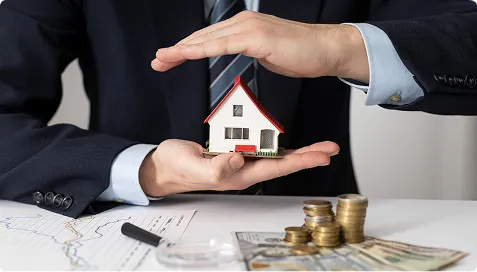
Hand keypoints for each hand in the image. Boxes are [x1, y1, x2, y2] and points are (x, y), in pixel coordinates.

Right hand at [138, 139, 338, 196]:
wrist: (165, 166)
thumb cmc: (177, 167)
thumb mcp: (194, 166)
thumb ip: (216, 167)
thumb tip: (239, 160)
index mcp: (239, 175)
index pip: (277, 167)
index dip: (302, 161)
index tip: (322, 155)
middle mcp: (245, 169)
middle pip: (283, 162)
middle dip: (308, 156)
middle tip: (331, 148)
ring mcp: (240, 162)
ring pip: (275, 155)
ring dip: (298, 151)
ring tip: (318, 146)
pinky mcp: (234, 153)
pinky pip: (261, 148)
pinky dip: (277, 143)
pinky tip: (286, 141)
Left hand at [151, 11, 368, 82]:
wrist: (326, 49)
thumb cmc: (301, 53)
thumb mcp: (267, 54)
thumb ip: (250, 52)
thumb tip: (239, 54)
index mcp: (244, 27)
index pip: (209, 39)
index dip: (186, 49)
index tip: (169, 59)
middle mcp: (243, 23)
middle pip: (202, 37)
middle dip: (177, 50)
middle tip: (157, 60)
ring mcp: (249, 27)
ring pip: (208, 39)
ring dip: (182, 50)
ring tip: (162, 58)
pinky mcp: (257, 36)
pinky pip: (223, 45)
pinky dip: (201, 50)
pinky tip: (185, 55)